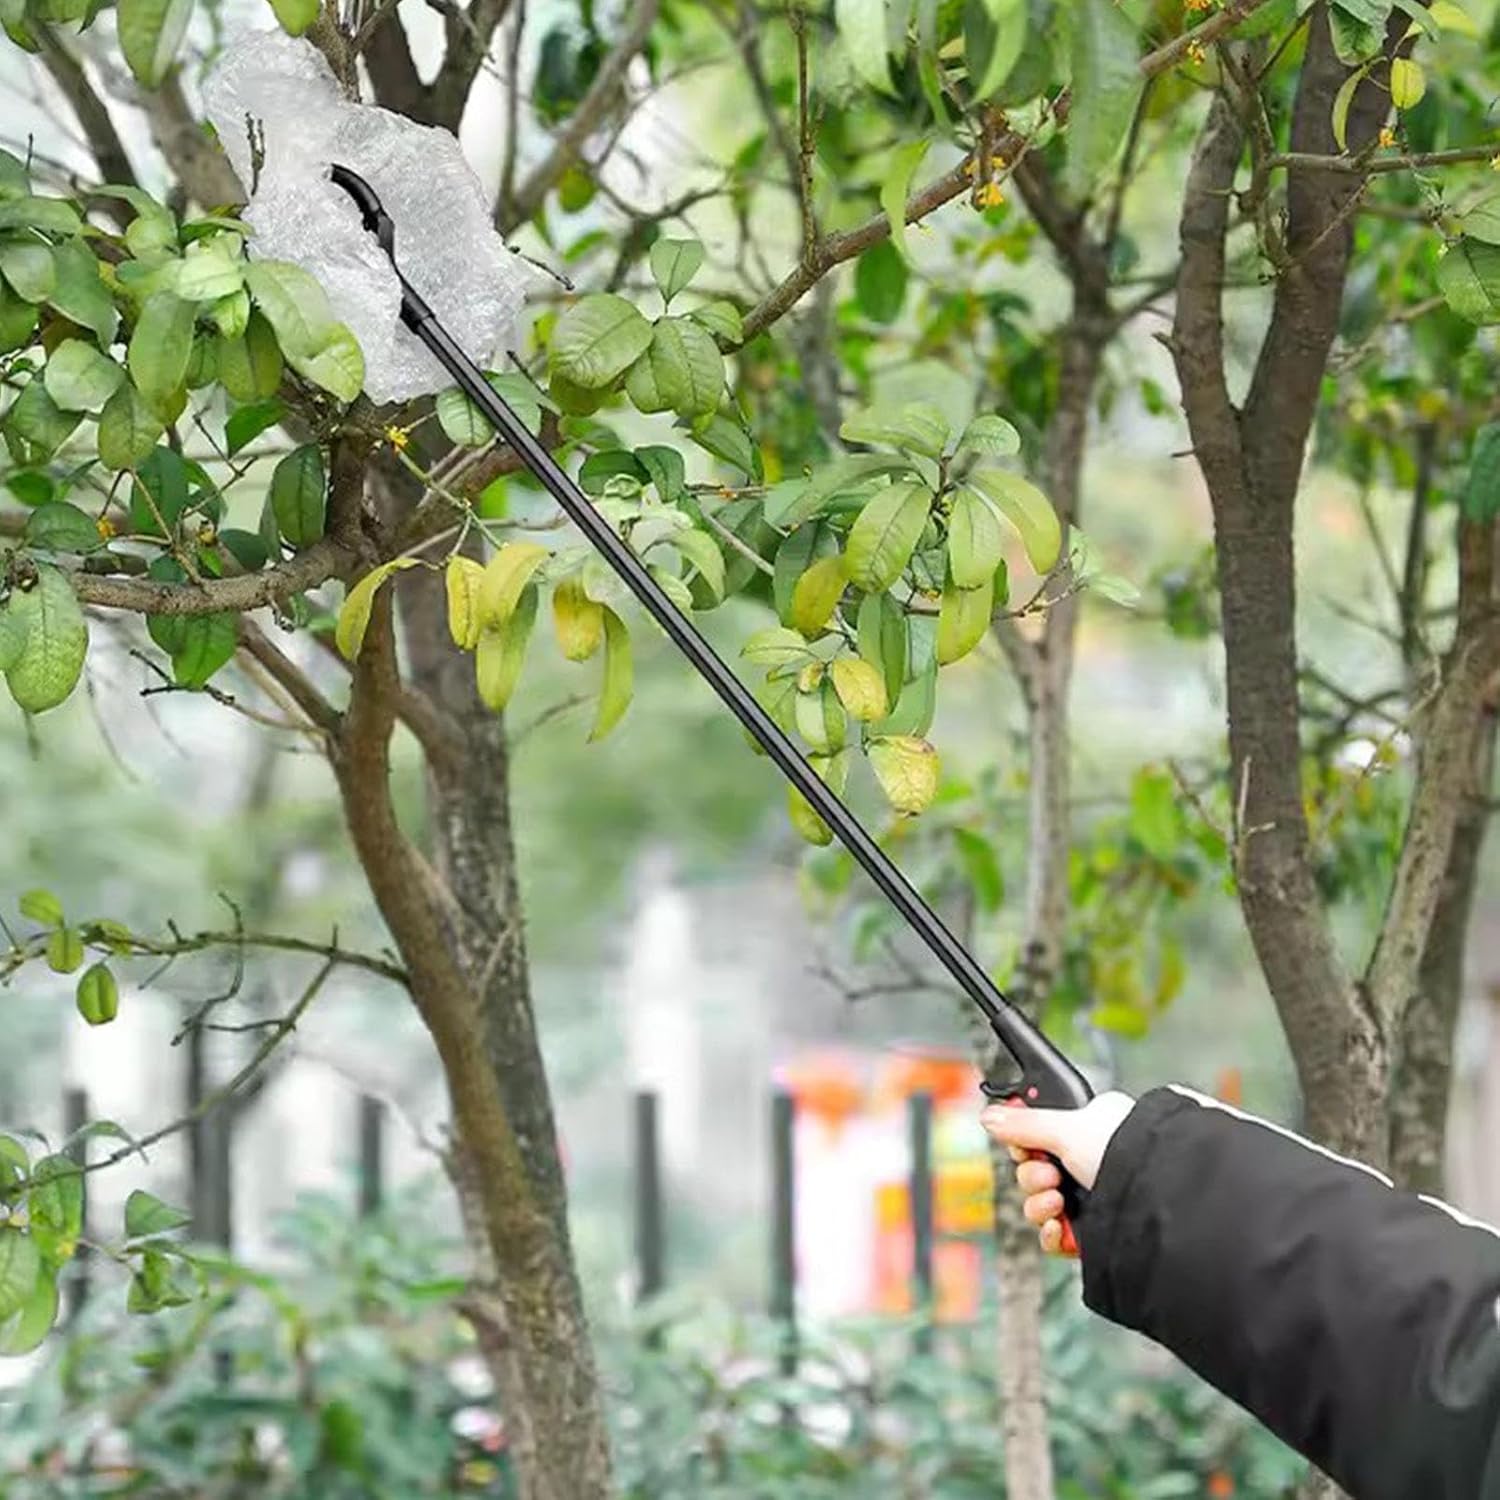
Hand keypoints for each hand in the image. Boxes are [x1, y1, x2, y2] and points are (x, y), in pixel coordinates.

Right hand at [980, 1092, 1135, 1254]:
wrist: (1160, 1201)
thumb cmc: (1128, 1152)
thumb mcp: (1068, 1128)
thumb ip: (1024, 1124)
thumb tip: (989, 1116)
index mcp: (1091, 1128)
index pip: (1041, 1133)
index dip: (1026, 1142)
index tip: (1025, 1145)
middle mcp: (1091, 1162)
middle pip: (1035, 1171)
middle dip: (1034, 1175)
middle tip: (1049, 1174)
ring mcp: (1093, 1200)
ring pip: (1042, 1205)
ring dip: (1040, 1204)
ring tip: (1057, 1201)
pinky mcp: (1094, 1235)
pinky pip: (1055, 1237)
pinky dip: (1052, 1234)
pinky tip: (1060, 1226)